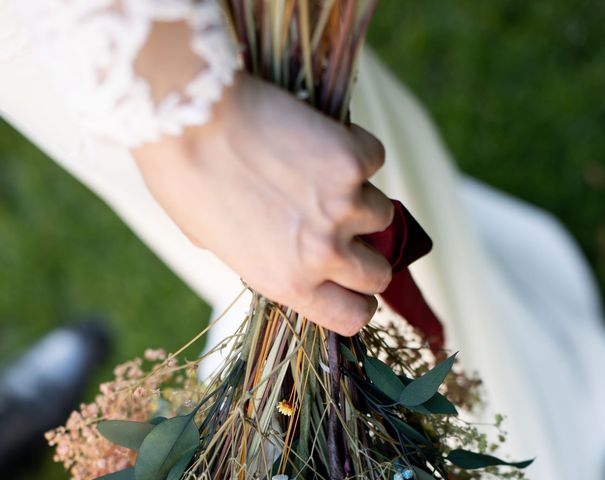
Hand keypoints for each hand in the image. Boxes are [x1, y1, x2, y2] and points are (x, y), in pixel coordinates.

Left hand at [133, 72, 393, 335]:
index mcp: (288, 283)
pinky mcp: (352, 159)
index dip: (359, 301)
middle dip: (367, 253)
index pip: (353, 316)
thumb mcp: (218, 244)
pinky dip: (355, 148)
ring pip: (382, 213)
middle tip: (347, 228)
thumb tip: (285, 252)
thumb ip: (263, 259)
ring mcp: (343, 206)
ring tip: (320, 174)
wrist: (188, 119)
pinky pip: (373, 158)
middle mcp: (322, 253)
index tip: (356, 284)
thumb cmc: (186, 180)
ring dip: (359, 196)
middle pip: (379, 273)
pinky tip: (321, 137)